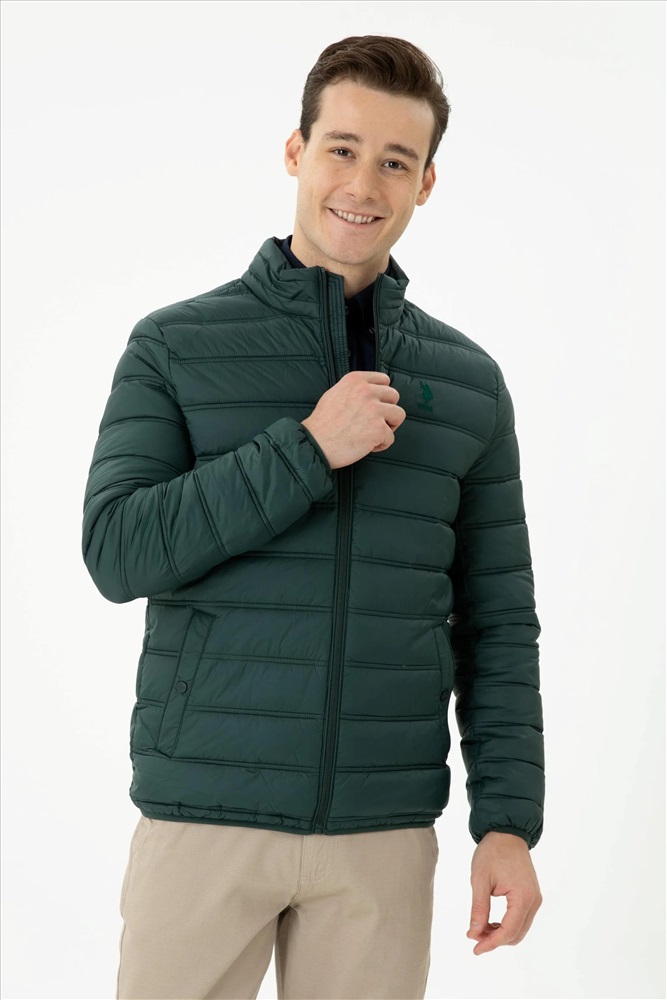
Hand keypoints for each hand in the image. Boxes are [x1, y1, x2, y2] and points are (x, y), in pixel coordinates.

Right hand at [301, 371, 405, 469]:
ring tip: (374, 434)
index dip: (383, 394)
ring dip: (389, 426)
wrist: (315, 443)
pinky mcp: (379, 429)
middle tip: (375, 422)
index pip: (384, 379)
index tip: (377, 404)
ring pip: (399, 415)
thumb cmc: (322, 423)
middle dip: (387, 410)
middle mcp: (366, 391)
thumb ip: (354, 390)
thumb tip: (371, 391)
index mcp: (356, 380)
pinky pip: (391, 437)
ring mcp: (374, 410)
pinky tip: (367, 446)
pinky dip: (381, 444)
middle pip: (394, 396)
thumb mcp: (335, 393)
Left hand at [466, 831, 542, 954]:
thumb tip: (474, 934)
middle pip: (516, 934)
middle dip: (495, 940)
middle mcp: (534, 900)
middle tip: (474, 937)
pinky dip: (507, 925)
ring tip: (480, 928)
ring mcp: (535, 898)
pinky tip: (491, 922)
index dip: (491, 944)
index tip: (475, 949)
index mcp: (523, 896)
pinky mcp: (532, 895)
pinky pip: (521, 919)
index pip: (508, 931)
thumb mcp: (480, 880)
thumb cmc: (492, 852)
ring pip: (520, 929)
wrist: (507, 833)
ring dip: (501, 934)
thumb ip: (478, 909)